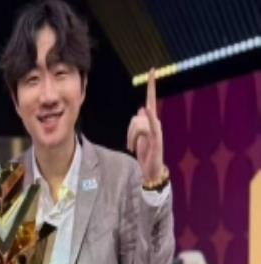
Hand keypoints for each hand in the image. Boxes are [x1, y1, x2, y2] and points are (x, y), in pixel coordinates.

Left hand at [127, 68, 163, 182]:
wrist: (151, 170)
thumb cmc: (146, 153)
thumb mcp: (139, 137)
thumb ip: (140, 123)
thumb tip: (141, 109)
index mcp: (151, 121)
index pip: (150, 100)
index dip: (151, 85)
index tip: (152, 70)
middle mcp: (155, 123)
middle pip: (136, 118)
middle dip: (129, 133)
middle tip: (130, 147)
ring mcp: (157, 130)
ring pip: (137, 124)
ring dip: (130, 139)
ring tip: (133, 149)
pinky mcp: (157, 138)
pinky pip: (150, 126)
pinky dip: (148, 117)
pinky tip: (147, 109)